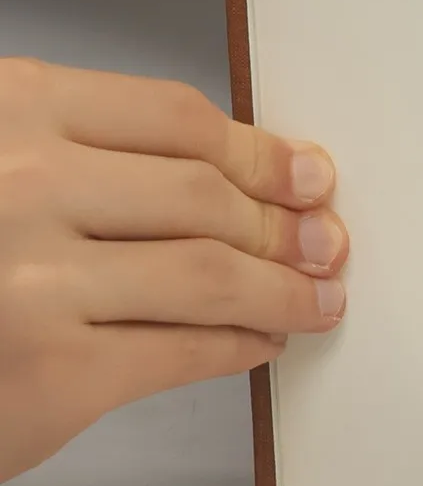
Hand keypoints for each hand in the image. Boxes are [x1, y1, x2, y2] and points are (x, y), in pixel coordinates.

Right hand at [0, 59, 347, 481]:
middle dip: (284, 224)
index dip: (259, 151)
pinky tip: (260, 342)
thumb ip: (81, 157)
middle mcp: (22, 185)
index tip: (307, 173)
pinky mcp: (52, 374)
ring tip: (319, 298)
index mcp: (11, 111)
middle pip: (206, 196)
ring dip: (284, 288)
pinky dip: (238, 345)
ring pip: (212, 273)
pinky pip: (183, 350)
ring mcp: (35, 283)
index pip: (176, 120)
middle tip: (328, 242)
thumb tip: (235, 175)